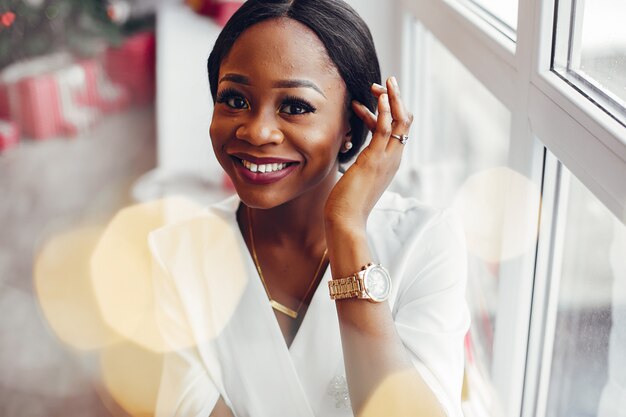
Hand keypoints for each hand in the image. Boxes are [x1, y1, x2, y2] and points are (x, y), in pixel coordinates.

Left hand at [325, 76, 413, 231]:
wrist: (346, 220)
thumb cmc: (346, 204)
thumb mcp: (356, 179)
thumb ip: (358, 166)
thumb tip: (349, 159)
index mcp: (389, 163)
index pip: (395, 131)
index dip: (386, 113)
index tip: (371, 101)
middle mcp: (393, 159)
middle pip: (405, 122)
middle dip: (396, 100)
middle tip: (383, 84)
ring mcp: (387, 159)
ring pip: (400, 121)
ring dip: (392, 99)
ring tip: (381, 84)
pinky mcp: (375, 159)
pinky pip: (385, 129)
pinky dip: (385, 110)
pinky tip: (380, 97)